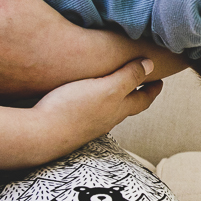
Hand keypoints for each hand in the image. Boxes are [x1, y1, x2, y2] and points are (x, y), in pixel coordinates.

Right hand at [31, 58, 163, 148]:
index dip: (153, 89)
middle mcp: (107, 119)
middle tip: (143, 82)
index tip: (160, 81)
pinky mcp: (73, 125)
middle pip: (129, 105)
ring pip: (110, 110)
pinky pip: (92, 111)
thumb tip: (151, 65)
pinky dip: (97, 102)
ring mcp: (90, 124)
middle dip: (138, 93)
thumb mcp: (107, 88)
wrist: (40, 135)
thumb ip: (129, 77)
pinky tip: (87, 98)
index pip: (143, 99)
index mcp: (119, 109)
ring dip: (117, 98)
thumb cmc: (73, 109)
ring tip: (116, 86)